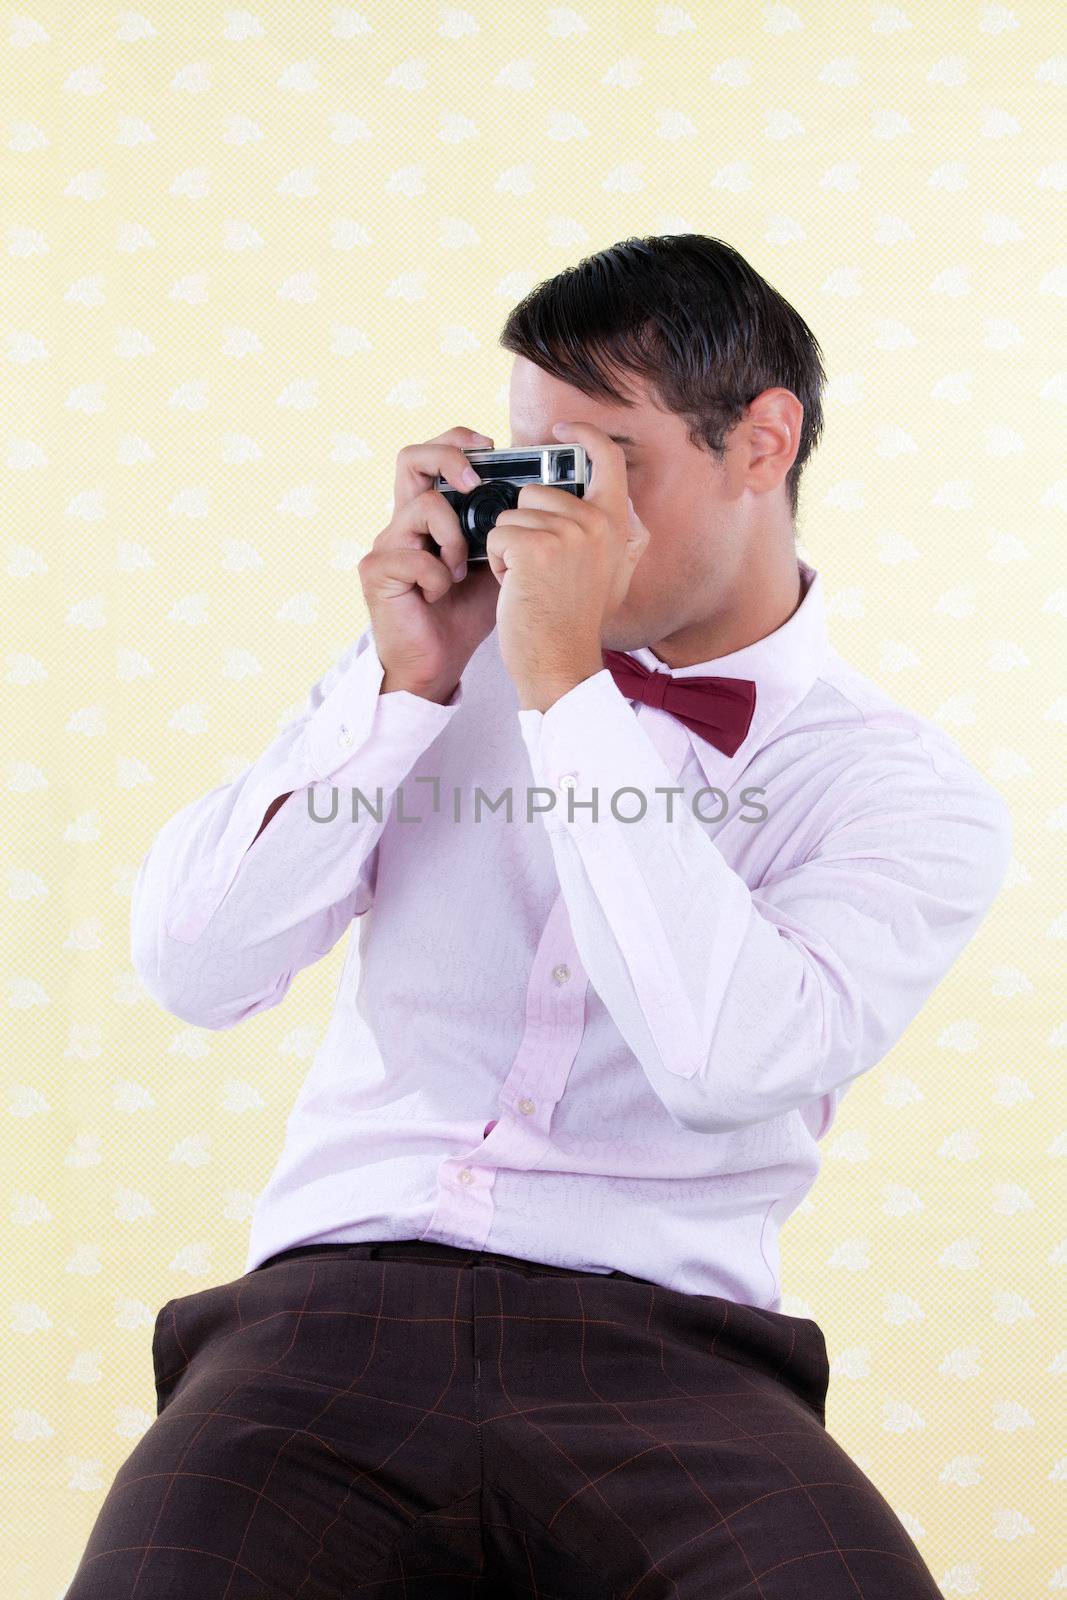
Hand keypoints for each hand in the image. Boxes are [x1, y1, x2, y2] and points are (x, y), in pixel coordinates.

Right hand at [358, 426, 501, 697]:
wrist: (439, 663)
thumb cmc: (465, 614)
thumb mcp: (497, 564)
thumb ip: (508, 531)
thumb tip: (547, 499)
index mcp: (430, 515)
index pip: (434, 456)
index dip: (458, 441)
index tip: (491, 447)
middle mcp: (403, 521)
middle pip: (411, 458)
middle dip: (449, 458)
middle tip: (475, 483)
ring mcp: (386, 544)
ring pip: (424, 506)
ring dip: (454, 536)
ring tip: (460, 569)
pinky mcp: (377, 571)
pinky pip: (414, 556)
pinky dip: (437, 576)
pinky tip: (440, 595)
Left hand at [486, 420, 650, 708]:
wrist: (561, 663)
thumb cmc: (575, 623)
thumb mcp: (612, 573)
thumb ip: (609, 534)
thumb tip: (609, 502)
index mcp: (618, 524)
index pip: (608, 457)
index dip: (584, 434)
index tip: (560, 430)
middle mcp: (598, 522)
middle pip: (537, 492)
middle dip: (524, 527)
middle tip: (539, 570)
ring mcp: (568, 532)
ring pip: (511, 515)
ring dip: (509, 548)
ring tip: (529, 582)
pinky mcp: (536, 547)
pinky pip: (497, 535)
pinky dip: (498, 563)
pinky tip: (516, 589)